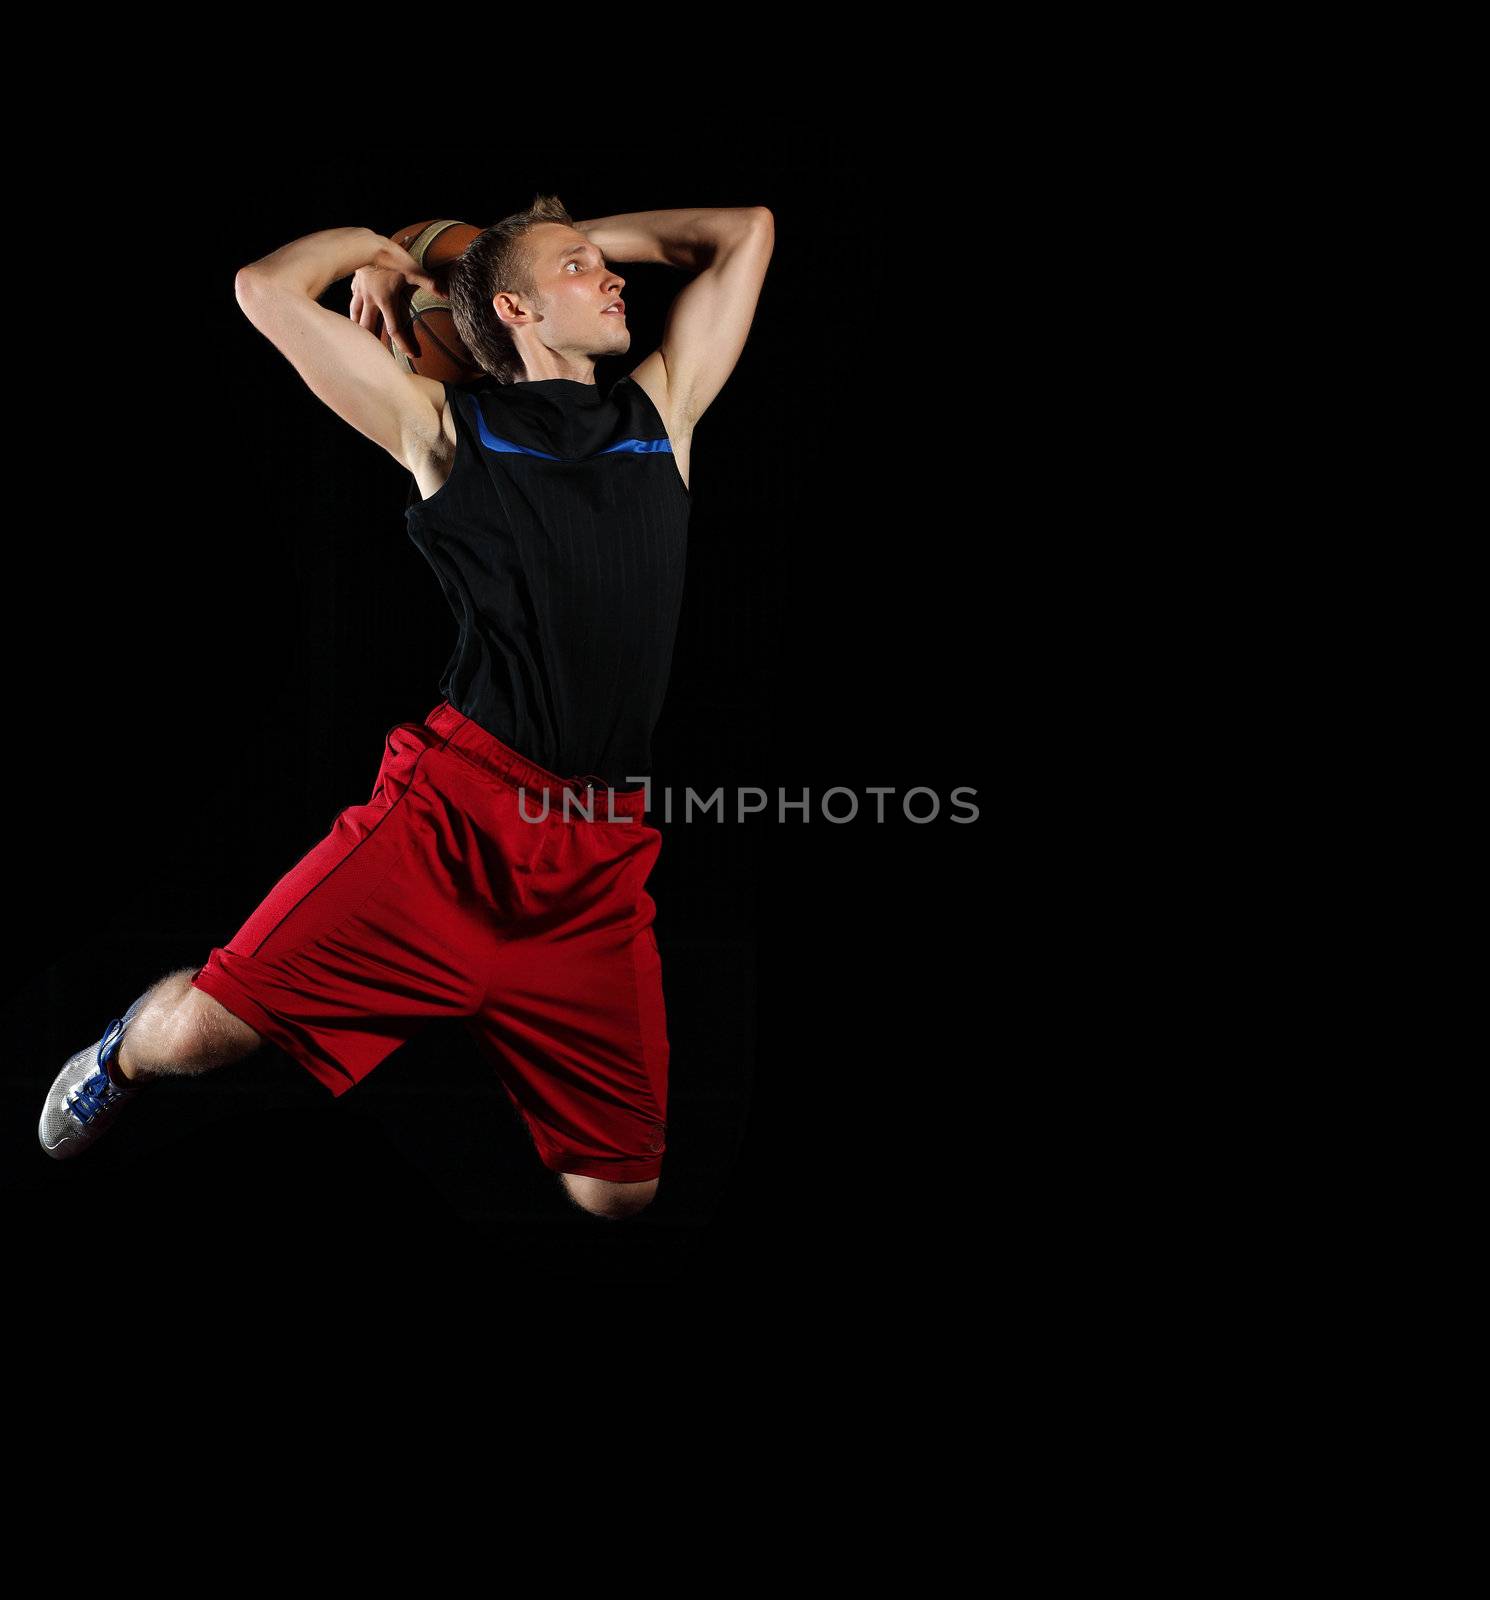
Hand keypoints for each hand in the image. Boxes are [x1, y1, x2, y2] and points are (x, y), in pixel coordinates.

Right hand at [350, 240, 440, 357]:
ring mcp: (361, 291)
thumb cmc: (391, 255)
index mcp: (385, 301)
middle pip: (368, 327)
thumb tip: (448, 294)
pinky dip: (354, 307)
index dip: (403, 344)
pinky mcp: (355, 282)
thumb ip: (429, 282)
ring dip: (358, 328)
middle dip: (371, 343)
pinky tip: (353, 310)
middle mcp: (371, 300)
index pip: (394, 329)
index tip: (412, 355)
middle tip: (375, 356)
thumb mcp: (413, 269)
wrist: (366, 241)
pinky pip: (353, 299)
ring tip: (360, 338)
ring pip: (355, 315)